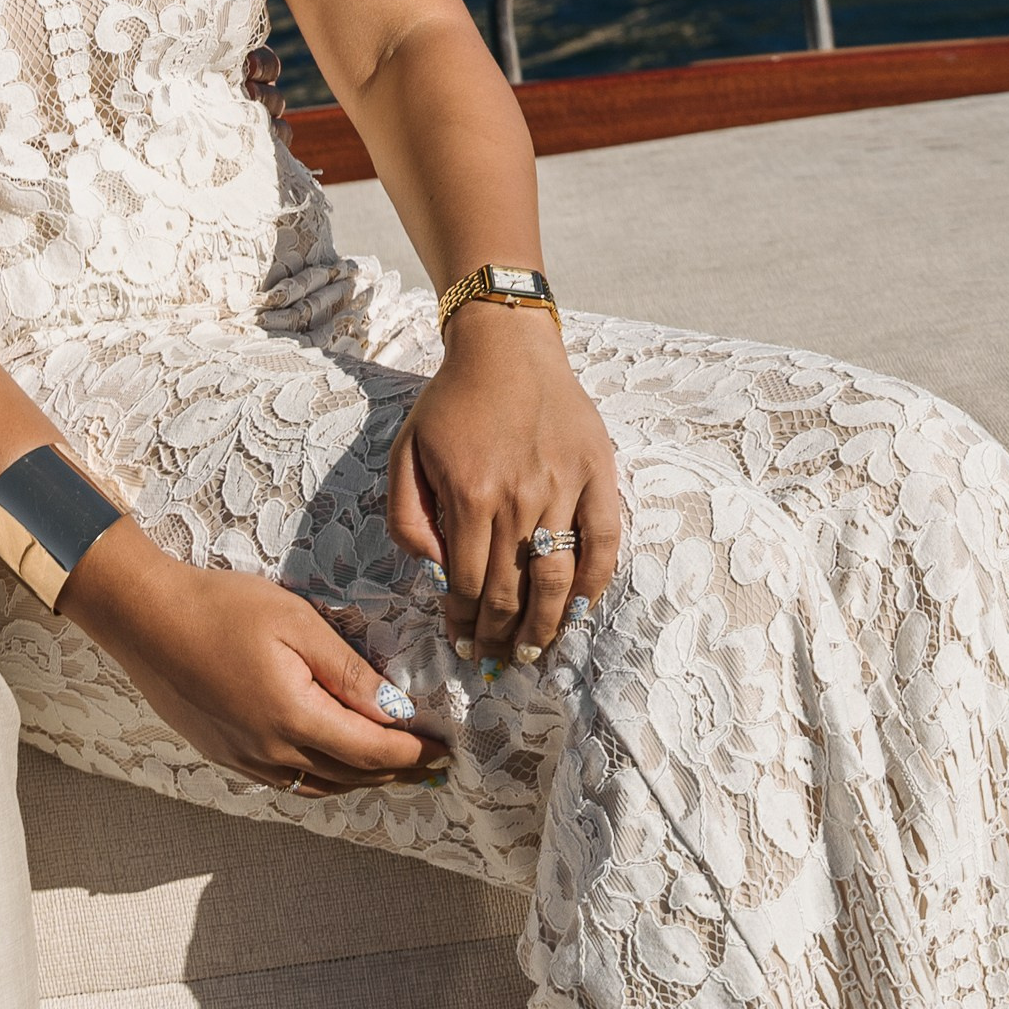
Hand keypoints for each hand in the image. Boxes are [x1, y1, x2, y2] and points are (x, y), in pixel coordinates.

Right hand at [64, 527, 447, 792]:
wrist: (145, 619)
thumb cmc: (220, 607)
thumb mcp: (295, 623)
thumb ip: (349, 671)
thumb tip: (397, 710)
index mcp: (295, 717)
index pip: (373, 751)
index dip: (413, 753)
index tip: (444, 750)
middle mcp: (272, 752)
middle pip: (351, 775)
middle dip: (397, 772)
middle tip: (431, 765)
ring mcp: (246, 760)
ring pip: (321, 785)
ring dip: (362, 779)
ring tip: (392, 769)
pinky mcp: (227, 756)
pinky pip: (289, 781)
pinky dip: (323, 778)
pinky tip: (333, 764)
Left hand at [387, 311, 620, 663]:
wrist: (507, 347)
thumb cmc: (452, 402)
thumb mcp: (406, 451)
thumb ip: (407, 515)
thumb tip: (433, 570)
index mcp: (468, 495)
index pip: (466, 582)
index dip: (462, 622)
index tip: (460, 643)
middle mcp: (518, 497)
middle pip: (510, 590)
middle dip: (499, 635)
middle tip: (494, 661)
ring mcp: (563, 487)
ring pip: (556, 578)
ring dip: (546, 625)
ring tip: (534, 650)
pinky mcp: (598, 474)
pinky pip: (603, 543)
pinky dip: (594, 584)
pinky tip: (581, 611)